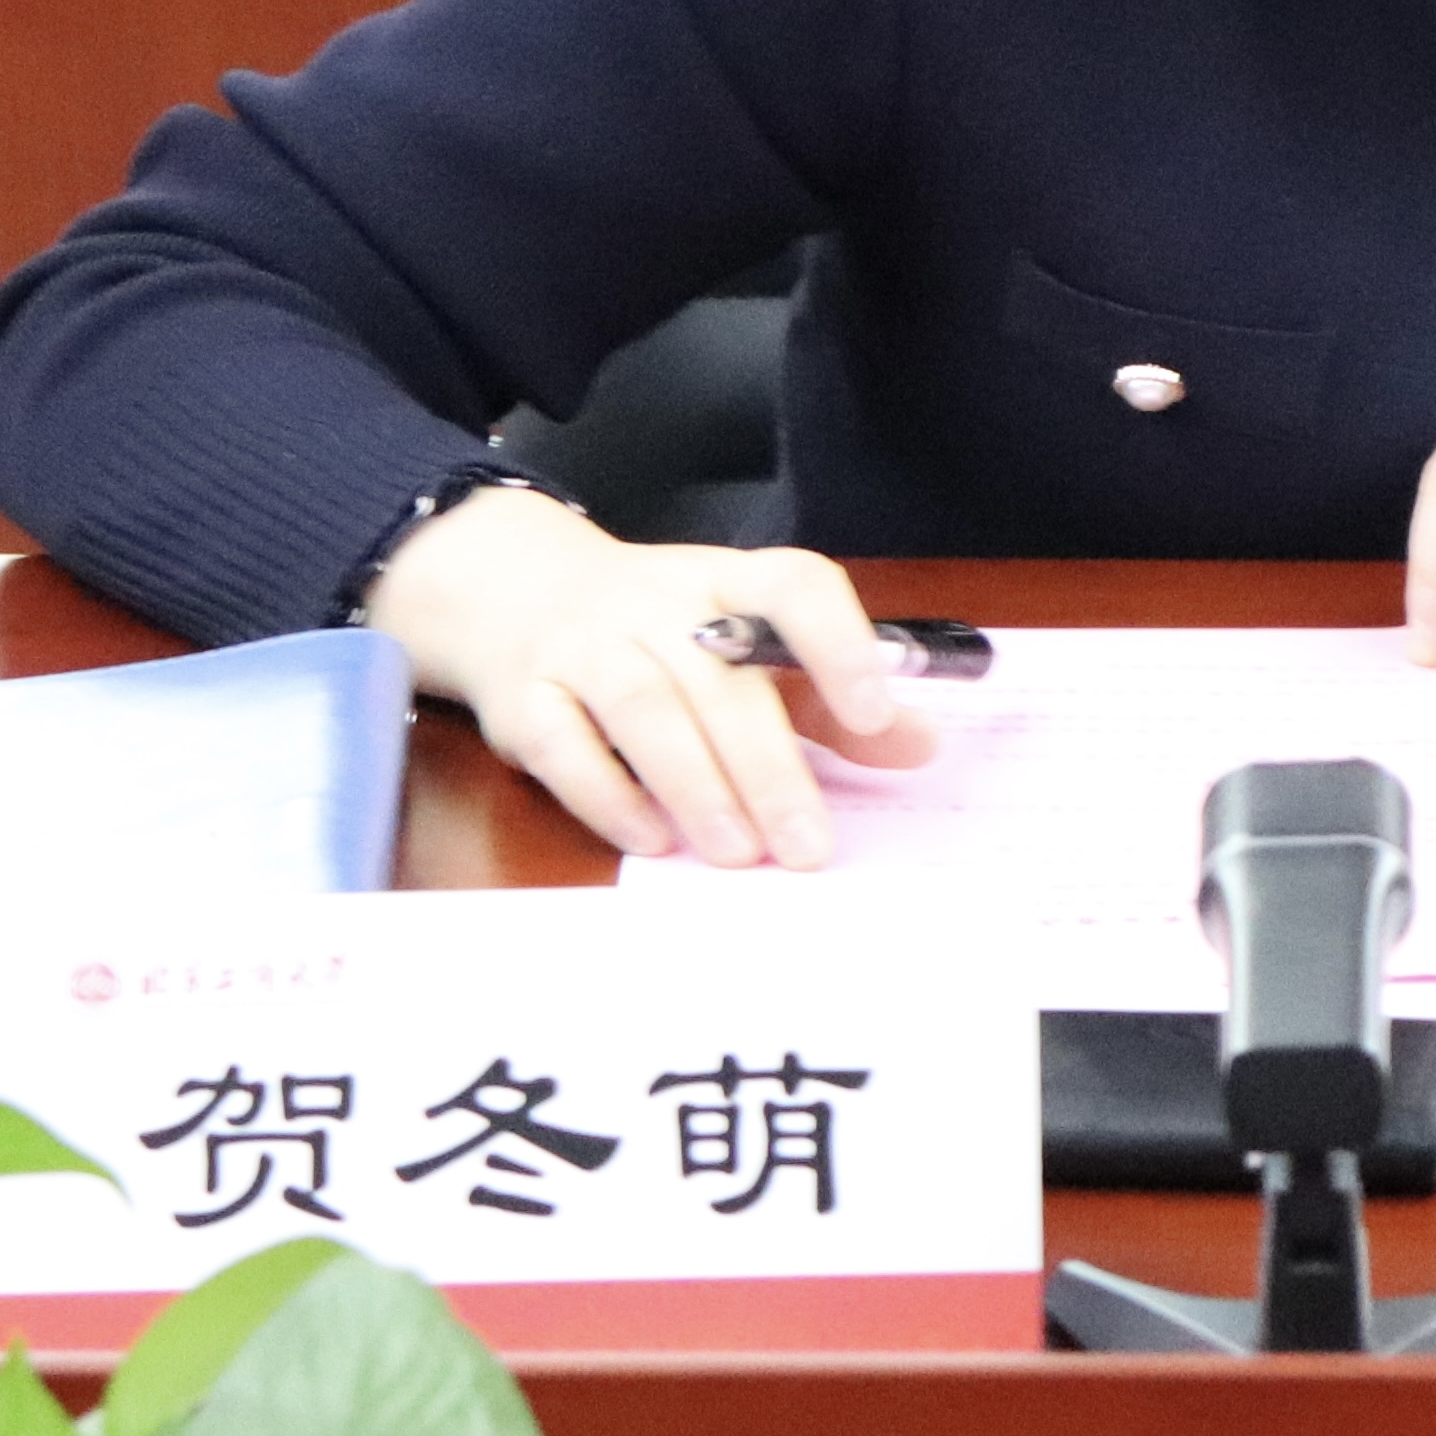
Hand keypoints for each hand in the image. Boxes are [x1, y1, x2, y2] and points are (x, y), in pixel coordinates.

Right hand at [360, 484, 939, 864]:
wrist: (515, 591)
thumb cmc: (659, 632)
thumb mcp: (746, 647)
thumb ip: (829, 699)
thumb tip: (920, 745)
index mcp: (728, 584)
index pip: (794, 586)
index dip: (838, 643)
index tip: (873, 711)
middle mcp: (656, 604)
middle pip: (721, 678)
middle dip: (769, 768)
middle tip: (806, 845)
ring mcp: (584, 644)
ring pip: (644, 707)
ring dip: (696, 785)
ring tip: (737, 851)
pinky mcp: (524, 694)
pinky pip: (565, 743)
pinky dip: (609, 795)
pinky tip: (651, 838)